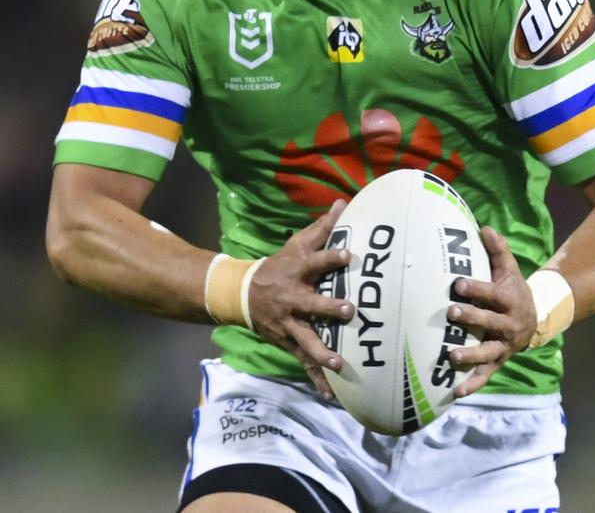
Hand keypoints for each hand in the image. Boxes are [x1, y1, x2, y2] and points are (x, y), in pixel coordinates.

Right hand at [247, 199, 353, 397]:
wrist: (241, 294)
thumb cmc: (278, 265)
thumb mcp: (296, 244)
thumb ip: (322, 227)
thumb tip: (344, 203)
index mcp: (297, 272)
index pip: (316, 262)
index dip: (332, 258)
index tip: (349, 256)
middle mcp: (292, 298)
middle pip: (310, 304)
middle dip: (328, 309)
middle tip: (349, 311)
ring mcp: (289, 323)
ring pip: (306, 339)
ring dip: (321, 352)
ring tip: (338, 363)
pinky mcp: (288, 342)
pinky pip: (303, 362)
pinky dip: (316, 379)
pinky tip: (330, 395)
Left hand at [447, 226, 535, 397]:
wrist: (536, 317)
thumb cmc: (512, 288)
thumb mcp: (509, 268)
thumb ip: (497, 249)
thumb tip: (483, 227)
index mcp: (509, 299)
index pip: (492, 293)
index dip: (476, 288)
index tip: (457, 283)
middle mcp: (508, 324)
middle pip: (489, 321)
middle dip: (471, 318)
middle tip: (451, 313)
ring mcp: (504, 345)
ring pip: (487, 352)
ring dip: (470, 355)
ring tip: (451, 357)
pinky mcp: (499, 361)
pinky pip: (486, 374)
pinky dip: (472, 384)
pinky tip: (456, 391)